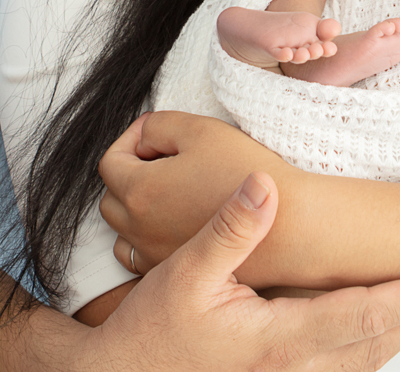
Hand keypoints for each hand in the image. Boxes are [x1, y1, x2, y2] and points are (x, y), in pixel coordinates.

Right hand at [91, 171, 399, 371]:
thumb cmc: (151, 333)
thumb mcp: (185, 272)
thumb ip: (231, 228)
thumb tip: (267, 185)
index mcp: (279, 340)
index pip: (363, 316)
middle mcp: (292, 370)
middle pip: (376, 346)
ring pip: (360, 366)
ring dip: (394, 335)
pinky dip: (363, 353)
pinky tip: (366, 335)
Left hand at [100, 112, 292, 277]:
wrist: (289, 224)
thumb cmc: (245, 172)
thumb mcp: (198, 129)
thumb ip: (158, 126)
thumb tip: (144, 136)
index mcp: (139, 191)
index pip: (111, 161)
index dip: (130, 139)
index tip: (156, 133)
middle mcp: (139, 229)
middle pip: (112, 196)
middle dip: (131, 171)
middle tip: (165, 157)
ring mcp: (156, 256)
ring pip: (124, 230)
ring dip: (136, 206)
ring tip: (168, 189)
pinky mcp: (179, 272)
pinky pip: (144, 254)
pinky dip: (149, 236)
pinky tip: (177, 220)